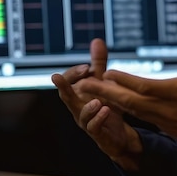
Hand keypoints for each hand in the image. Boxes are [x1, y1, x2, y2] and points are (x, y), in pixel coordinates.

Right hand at [51, 39, 141, 169]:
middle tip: (57, 77)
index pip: (69, 82)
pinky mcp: (98, 134)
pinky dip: (98, 119)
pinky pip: (94, 128)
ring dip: (87, 107)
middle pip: (67, 97)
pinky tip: (105, 110)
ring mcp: (87, 122)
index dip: (73, 74)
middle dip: (63, 87)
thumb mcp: (103, 83)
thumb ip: (99, 64)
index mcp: (79, 95)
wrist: (119, 135)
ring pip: (81, 115)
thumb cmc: (106, 107)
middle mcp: (79, 108)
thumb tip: (96, 40)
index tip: (85, 67)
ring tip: (96, 100)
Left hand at [75, 21, 176, 156]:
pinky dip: (120, 109)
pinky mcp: (163, 126)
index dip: (125, 80)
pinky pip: (136, 117)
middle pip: (129, 100)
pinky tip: (107, 103)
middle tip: (82, 83)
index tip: (107, 71)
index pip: (145, 87)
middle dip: (104, 91)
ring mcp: (162, 119)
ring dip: (108, 99)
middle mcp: (166, 108)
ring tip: (88, 91)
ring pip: (129, 110)